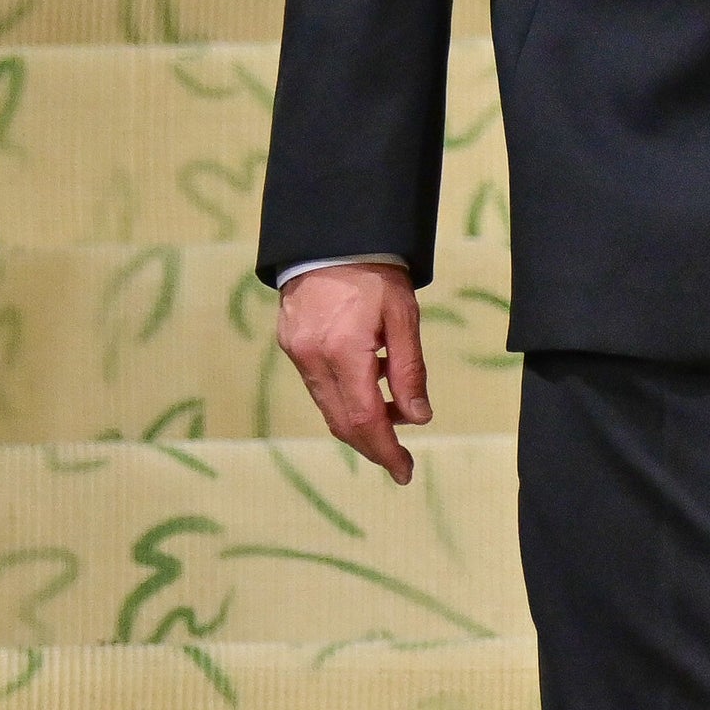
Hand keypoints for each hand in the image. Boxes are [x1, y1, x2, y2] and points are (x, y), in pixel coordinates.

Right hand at [277, 261, 430, 481]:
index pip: (364, 419)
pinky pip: (319, 385)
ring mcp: (297, 352)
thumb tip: (418, 418)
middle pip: (341, 421)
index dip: (385, 450)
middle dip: (373, 444)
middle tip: (401, 460)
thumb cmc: (375, 272)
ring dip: (361, 419)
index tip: (404, 472)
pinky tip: (372, 382)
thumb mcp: (404, 317)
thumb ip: (410, 370)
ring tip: (397, 410)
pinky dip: (346, 396)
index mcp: (343, 351)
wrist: (332, 237)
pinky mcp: (291, 344)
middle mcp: (312, 358)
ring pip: (328, 406)